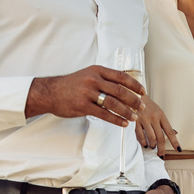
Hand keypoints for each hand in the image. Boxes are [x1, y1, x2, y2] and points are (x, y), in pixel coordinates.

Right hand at [24, 65, 144, 126]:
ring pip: (114, 104)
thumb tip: (123, 86)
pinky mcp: (83, 106)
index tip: (143, 92)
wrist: (50, 92)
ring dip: (127, 112)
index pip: (121, 76)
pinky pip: (104, 114)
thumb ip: (104, 79)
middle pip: (120, 91)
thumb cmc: (71, 85)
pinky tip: (123, 123)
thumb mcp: (88, 75)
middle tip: (142, 107)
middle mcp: (94, 80)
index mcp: (97, 71)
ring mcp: (88, 93)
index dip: (135, 85)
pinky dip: (116, 119)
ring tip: (134, 117)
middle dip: (134, 100)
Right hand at [135, 95, 179, 155]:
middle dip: (161, 148)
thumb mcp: (158, 111)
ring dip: (152, 145)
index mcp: (161, 115)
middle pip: (160, 137)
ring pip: (151, 138)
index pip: (170, 131)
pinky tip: (144, 144)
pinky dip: (143, 142)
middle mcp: (153, 118)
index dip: (175, 141)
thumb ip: (164, 123)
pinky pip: (140, 136)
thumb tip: (174, 133)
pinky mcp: (135, 121)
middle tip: (161, 154)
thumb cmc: (147, 105)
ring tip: (152, 146)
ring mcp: (144, 120)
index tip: (178, 149)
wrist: (134, 94)